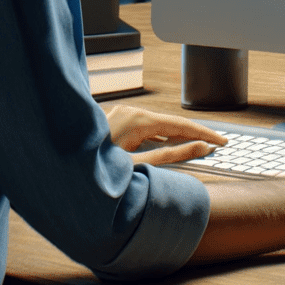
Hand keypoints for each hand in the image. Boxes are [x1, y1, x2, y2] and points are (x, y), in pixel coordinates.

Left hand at [105, 104, 227, 165]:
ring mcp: (120, 115)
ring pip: (157, 124)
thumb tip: (201, 148)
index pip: (181, 125)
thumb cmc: (96, 172)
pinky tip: (166, 144)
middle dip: (192, 134)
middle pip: (170, 123)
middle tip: (214, 146)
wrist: (62, 171)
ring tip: (196, 146)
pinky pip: (144, 127)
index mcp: (138, 119)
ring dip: (175, 136)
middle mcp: (130, 112)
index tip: (222, 142)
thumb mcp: (140, 166)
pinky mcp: (115, 122)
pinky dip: (158, 136)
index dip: (204, 134)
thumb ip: (173, 156)